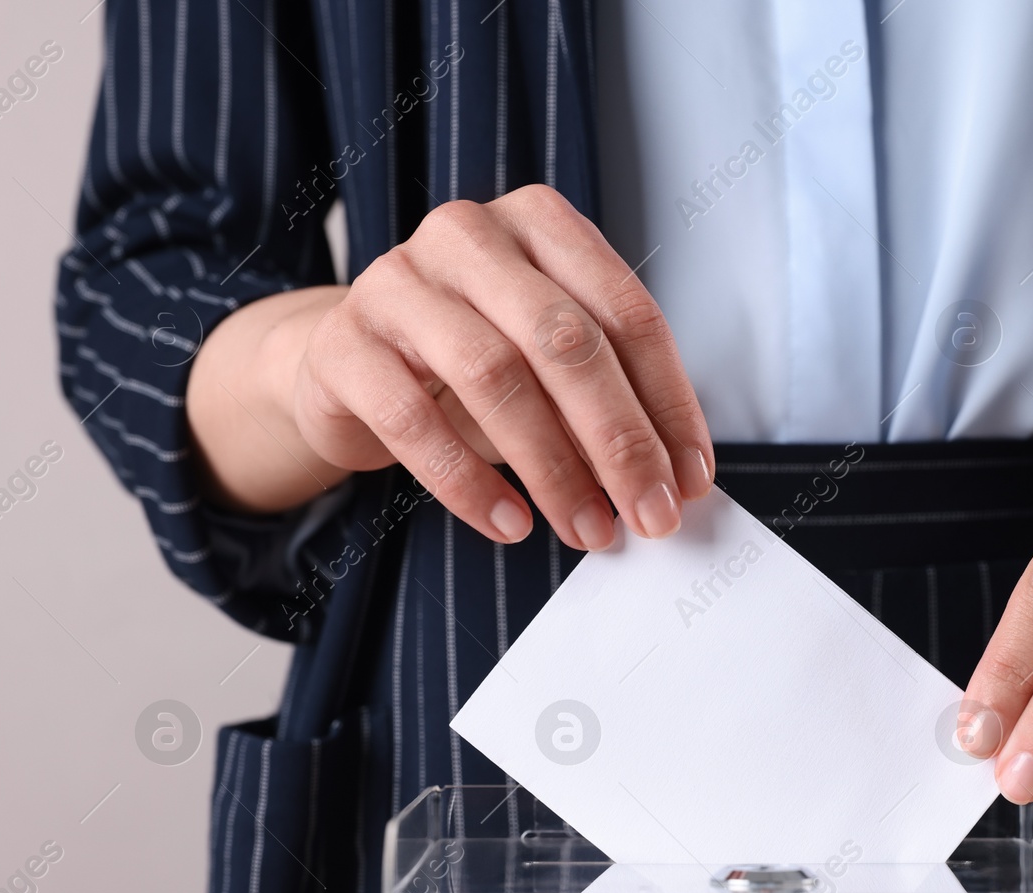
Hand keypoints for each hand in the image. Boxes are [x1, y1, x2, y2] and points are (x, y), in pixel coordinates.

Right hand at [189, 185, 712, 549]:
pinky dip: (469, 483)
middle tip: (649, 514)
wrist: (349, 365)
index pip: (627, 313)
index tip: (689, 479)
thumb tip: (675, 478)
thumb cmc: (471, 360)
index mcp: (539, 224)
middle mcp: (468, 235)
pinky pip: (414, 420)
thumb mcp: (550, 362)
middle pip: (565, 341)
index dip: (668, 402)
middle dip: (619, 441)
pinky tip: (511, 523)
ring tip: (587, 529)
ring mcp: (397, 282)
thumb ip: (612, 397)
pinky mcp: (343, 344)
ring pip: (494, 376)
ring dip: (553, 469)